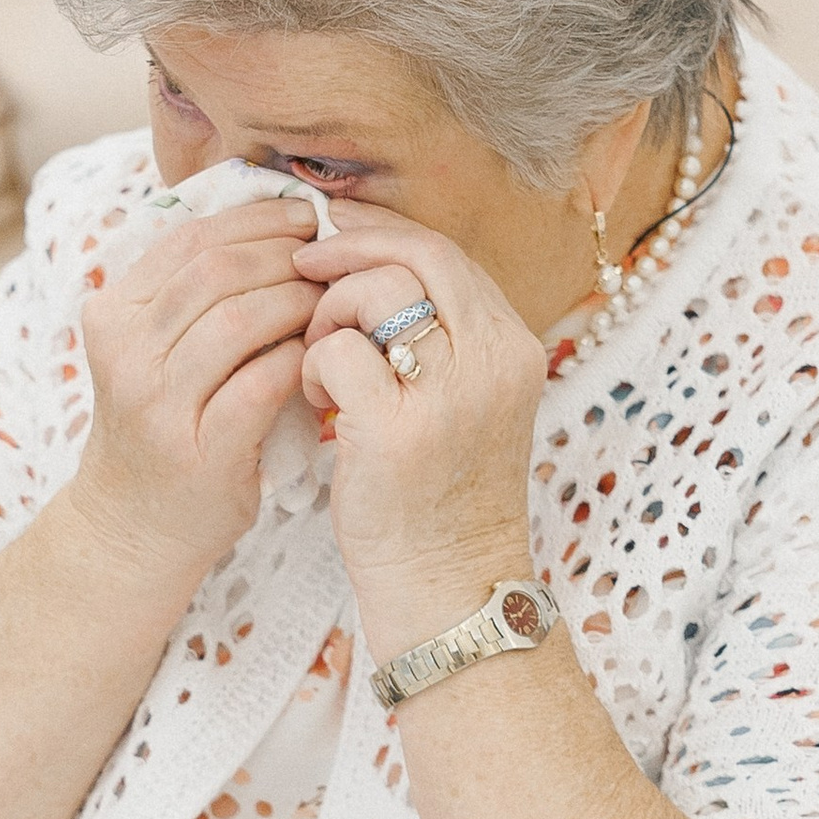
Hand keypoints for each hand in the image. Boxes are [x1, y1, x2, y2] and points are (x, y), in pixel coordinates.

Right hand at [71, 196, 319, 590]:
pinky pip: (262, 382)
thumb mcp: (151, 348)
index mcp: (112, 312)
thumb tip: (272, 220)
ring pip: (240, 319)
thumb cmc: (161, 421)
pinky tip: (322, 354)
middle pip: (216, 271)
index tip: (303, 219)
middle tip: (328, 258)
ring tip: (330, 302)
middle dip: (284, 254)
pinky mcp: (198, 450)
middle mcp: (125, 352)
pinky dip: (300, 358)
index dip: (255, 219)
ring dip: (298, 302)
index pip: (188, 238)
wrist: (134, 524)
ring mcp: (157, 403)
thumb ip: (190, 292)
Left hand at [295, 203, 547, 649]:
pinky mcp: (398, 431)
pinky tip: (318, 403)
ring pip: (374, 293)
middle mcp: (495, 361)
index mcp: (514, 347)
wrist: (450, 588)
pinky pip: (336, 352)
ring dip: (328, 314)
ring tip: (321, 362)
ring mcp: (451, 395)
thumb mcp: (466, 402)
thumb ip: (439, 335)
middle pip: (417, 253)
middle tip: (304, 266)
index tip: (333, 229)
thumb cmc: (441, 495)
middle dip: (348, 248)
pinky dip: (313, 365)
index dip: (382, 230)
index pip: (446, 251)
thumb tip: (373, 258)